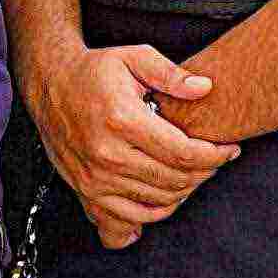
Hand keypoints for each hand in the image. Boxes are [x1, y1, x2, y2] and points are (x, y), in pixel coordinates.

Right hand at [27, 42, 235, 248]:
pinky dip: (152, 215)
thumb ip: (171, 74)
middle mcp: (106, 155)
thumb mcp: (134, 57)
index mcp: (122, 120)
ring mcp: (94, 179)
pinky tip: (164, 198)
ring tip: (192, 174)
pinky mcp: (85, 192)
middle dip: (204, 173)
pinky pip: (127, 221)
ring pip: (156, 204)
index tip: (228, 149)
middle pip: (174, 181)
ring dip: (183, 193)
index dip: (214, 155)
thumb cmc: (94, 72)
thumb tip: (204, 88)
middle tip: (213, 159)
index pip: (183, 153)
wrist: (50, 85)